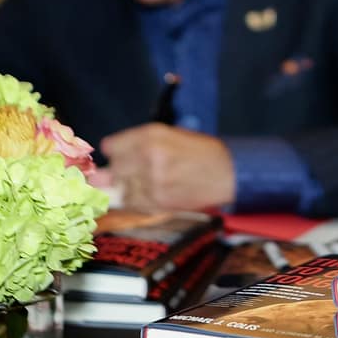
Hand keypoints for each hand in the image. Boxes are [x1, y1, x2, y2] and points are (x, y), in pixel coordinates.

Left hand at [98, 123, 234, 210]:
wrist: (228, 173)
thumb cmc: (201, 151)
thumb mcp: (171, 134)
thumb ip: (140, 142)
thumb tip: (109, 153)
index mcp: (152, 135)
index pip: (111, 146)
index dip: (114, 152)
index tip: (118, 155)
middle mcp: (149, 155)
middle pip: (114, 168)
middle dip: (121, 170)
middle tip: (136, 171)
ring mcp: (152, 180)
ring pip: (121, 188)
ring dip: (128, 187)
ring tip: (148, 182)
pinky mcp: (159, 201)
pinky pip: (132, 203)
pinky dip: (135, 200)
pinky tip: (149, 194)